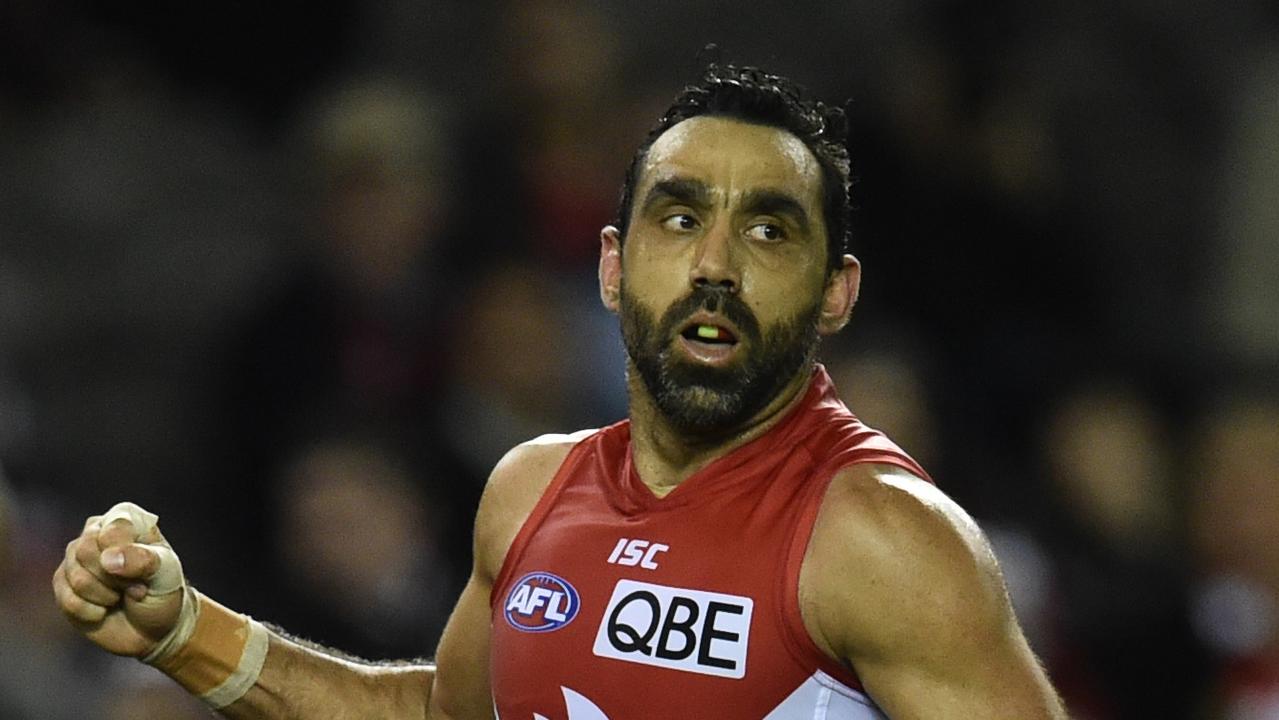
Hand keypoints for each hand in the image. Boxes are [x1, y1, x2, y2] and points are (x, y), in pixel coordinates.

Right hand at [51, 503, 186, 657]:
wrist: (153, 627)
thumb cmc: (163, 591)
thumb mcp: (166, 572)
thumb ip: (143, 560)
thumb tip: (109, 559)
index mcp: (124, 518)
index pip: (113, 529)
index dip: (127, 555)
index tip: (145, 572)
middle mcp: (94, 533)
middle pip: (86, 551)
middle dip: (115, 578)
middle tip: (134, 586)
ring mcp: (75, 560)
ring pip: (77, 578)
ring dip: (105, 596)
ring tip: (121, 596)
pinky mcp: (63, 586)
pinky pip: (68, 601)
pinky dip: (92, 612)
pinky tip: (104, 609)